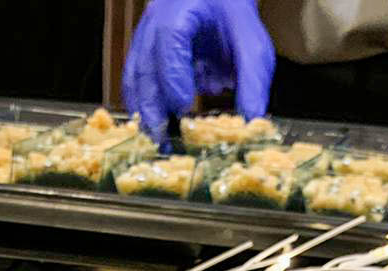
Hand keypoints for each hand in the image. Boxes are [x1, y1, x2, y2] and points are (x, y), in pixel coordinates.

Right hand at [122, 0, 275, 148]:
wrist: (218, 4)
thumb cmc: (233, 19)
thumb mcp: (252, 45)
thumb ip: (253, 81)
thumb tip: (252, 120)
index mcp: (182, 9)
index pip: (169, 38)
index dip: (172, 75)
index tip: (183, 106)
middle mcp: (156, 21)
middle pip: (143, 65)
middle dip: (152, 106)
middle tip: (164, 139)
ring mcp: (144, 38)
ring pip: (134, 77)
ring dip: (145, 111)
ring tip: (159, 139)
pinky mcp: (142, 55)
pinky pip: (135, 83)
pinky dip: (145, 106)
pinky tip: (157, 126)